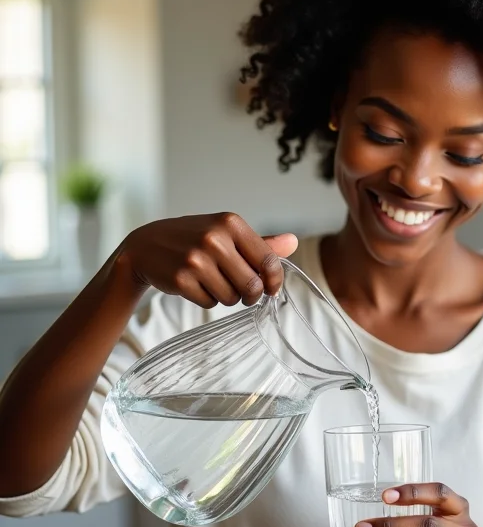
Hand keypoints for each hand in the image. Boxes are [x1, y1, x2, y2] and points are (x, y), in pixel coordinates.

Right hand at [119, 212, 297, 307]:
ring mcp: (196, 259)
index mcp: (230, 223)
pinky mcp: (181, 279)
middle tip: (241, 290)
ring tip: (212, 281)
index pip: (269, 260)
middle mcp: (214, 239)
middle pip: (252, 285)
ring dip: (227, 297)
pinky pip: (210, 303)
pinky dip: (207, 300)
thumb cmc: (193, 240)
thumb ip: (260, 243)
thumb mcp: (226, 233)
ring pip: (231, 298)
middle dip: (249, 294)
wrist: (145, 247)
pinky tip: (195, 285)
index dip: (274, 280)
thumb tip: (293, 243)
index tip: (271, 288)